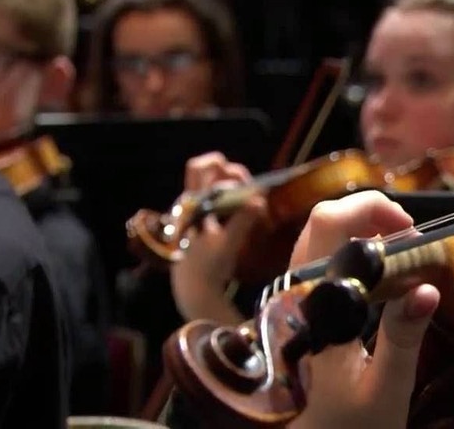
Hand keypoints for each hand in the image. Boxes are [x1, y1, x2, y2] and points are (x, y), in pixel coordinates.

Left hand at [170, 152, 265, 323]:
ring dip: (236, 190)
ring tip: (252, 202)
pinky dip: (234, 203)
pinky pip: (221, 203)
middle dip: (233, 176)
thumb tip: (260, 198)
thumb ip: (243, 220)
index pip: (198, 168)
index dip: (216, 163)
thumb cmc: (207, 266)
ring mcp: (199, 213)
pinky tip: (246, 213)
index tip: (238, 174)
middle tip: (249, 190)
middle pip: (211, 174)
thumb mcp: (228, 243)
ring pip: (217, 188)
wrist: (194, 289)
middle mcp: (193, 203)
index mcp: (192, 202)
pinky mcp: (206, 224)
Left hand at [288, 190, 439, 428]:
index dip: (375, 213)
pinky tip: (379, 273)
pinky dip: (352, 250)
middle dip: (370, 213)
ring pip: (318, 238)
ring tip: (401, 250)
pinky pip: (320, 261)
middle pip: (321, 221)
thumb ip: (402, 339)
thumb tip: (427, 289)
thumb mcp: (385, 391)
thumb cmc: (348, 428)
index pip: (330, 226)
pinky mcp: (299, 311)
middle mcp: (293, 294)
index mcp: (311, 307)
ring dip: (361, 229)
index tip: (415, 235)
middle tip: (410, 237)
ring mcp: (292, 301)